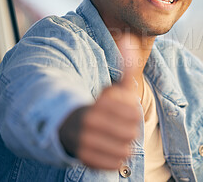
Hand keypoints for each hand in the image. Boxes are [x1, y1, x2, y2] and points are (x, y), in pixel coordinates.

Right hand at [59, 40, 140, 169]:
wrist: (69, 124)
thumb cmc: (99, 105)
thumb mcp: (113, 85)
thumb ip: (124, 65)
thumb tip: (130, 38)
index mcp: (96, 107)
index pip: (133, 114)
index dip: (131, 111)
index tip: (120, 108)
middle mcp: (87, 127)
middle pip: (131, 133)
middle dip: (128, 127)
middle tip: (117, 122)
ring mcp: (84, 146)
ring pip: (125, 151)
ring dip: (123, 143)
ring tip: (112, 135)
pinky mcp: (84, 161)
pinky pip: (116, 164)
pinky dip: (116, 157)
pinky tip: (109, 147)